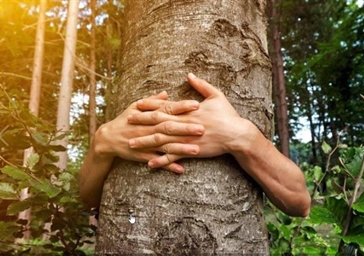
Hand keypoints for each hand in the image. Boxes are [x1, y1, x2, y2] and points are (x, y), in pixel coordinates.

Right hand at [93, 91, 204, 172]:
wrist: (108, 138)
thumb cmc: (125, 120)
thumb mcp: (136, 107)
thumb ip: (153, 101)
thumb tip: (166, 93)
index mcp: (149, 115)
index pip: (168, 109)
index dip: (182, 107)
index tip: (197, 105)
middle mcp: (149, 128)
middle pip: (169, 127)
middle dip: (186, 128)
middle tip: (202, 128)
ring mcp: (146, 143)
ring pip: (166, 145)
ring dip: (181, 148)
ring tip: (196, 149)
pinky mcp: (144, 156)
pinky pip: (158, 162)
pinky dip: (168, 166)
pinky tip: (181, 169)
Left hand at [127, 73, 253, 167]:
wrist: (237, 134)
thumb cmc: (228, 115)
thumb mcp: (216, 95)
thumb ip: (201, 85)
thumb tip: (189, 74)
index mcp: (187, 110)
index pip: (164, 106)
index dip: (149, 105)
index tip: (137, 104)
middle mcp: (183, 123)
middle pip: (157, 122)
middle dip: (141, 122)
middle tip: (126, 122)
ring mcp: (185, 138)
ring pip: (160, 140)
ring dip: (145, 142)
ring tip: (130, 144)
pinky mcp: (190, 151)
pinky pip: (172, 157)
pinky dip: (160, 160)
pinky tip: (149, 164)